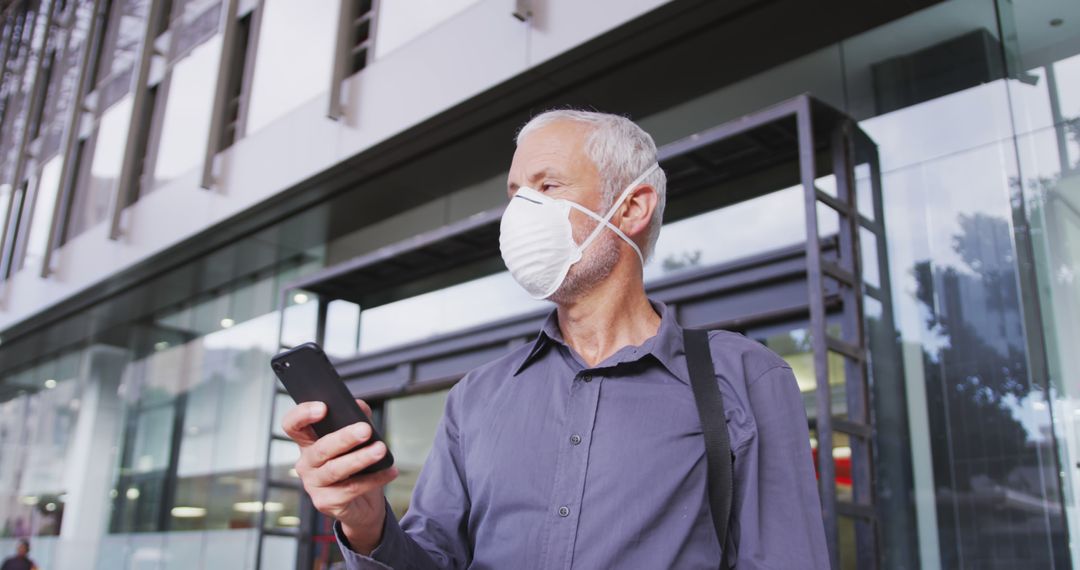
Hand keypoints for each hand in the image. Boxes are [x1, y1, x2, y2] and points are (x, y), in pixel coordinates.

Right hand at [282, 399, 398, 553]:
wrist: (363, 505)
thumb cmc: (356, 467)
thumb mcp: (358, 440)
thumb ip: (357, 418)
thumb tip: (359, 406)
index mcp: (309, 443)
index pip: (293, 425)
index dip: (302, 415)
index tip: (323, 408)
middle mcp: (306, 463)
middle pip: (320, 448)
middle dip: (344, 438)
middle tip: (365, 430)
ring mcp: (313, 484)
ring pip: (335, 469)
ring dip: (360, 458)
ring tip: (381, 450)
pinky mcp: (326, 502)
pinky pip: (351, 489)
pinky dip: (373, 479)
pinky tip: (389, 471)